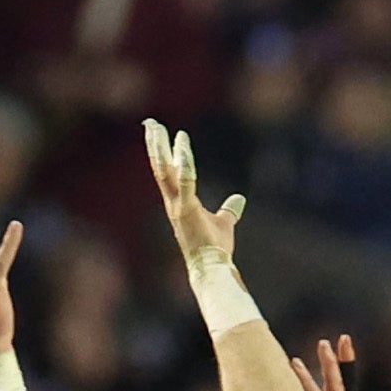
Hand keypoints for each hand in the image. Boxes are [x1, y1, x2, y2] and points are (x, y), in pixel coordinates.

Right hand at [143, 117, 242, 268]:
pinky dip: (184, 164)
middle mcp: (172, 202)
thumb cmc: (214, 248)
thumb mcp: (224, 223)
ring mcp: (177, 206)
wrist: (211, 267)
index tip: (163, 133)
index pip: (168, 172)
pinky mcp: (186, 210)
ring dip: (159, 148)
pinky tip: (183, 146)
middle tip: (150, 122)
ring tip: (156, 128)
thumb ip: (229, 210)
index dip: (165, 153)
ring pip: (164, 171)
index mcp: (178, 203)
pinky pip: (184, 182)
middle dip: (155, 144)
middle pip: (160, 167)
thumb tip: (239, 199)